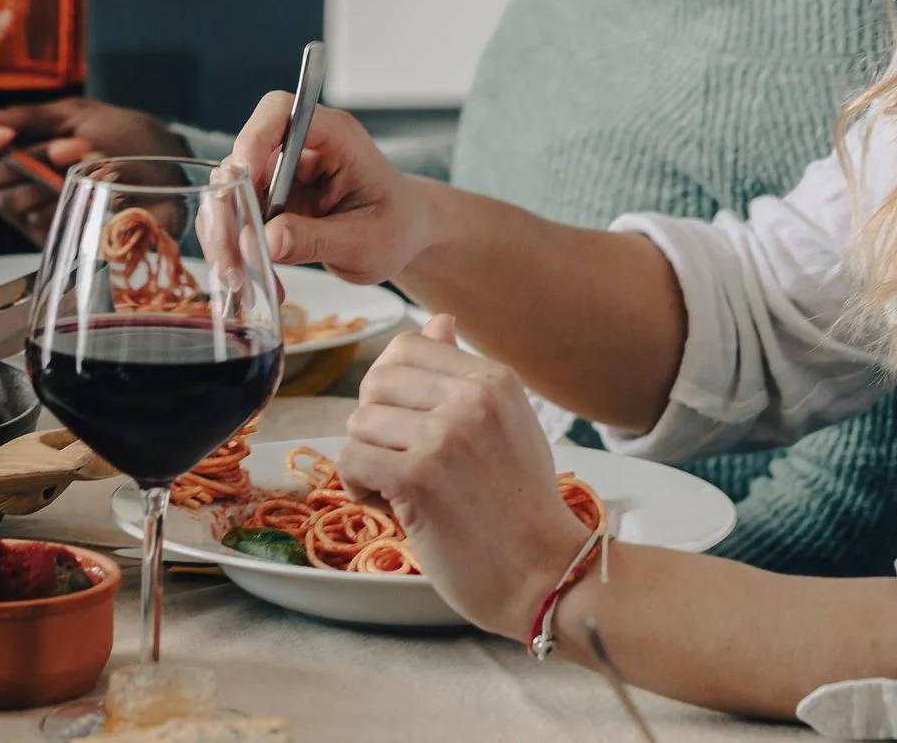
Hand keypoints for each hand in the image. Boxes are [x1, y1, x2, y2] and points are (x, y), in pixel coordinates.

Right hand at [0, 98, 189, 243]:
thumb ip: (24, 118)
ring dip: (50, 174)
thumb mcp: (75, 116)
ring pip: (11, 201)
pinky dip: (69, 197)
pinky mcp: (61, 240)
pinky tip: (98, 183)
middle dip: (22, 158)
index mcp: (16, 148)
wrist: (173, 165)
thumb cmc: (124, 136)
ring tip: (90, 156)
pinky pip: (42, 221)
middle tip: (66, 145)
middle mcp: (18, 183)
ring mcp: (38, 213)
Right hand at [231, 92, 434, 283]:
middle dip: (231, 213)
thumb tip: (267, 240)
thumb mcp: (364, 242)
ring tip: (246, 284)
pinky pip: (235, 217)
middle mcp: (299, 148)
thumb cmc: (395, 226)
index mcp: (334, 137)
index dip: (253, 138)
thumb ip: (316, 240)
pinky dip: (236, 251)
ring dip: (228, 240)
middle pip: (241, 161)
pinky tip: (256, 282)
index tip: (243, 179)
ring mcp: (278, 173)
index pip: (281, 112)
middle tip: (237, 263)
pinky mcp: (266, 198)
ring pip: (228, 194)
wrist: (402, 234)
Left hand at [339, 315, 587, 639]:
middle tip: (401, 462)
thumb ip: (466, 376)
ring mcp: (444, 436)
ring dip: (368, 460)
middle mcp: (472, 398)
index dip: (392, 388)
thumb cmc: (523, 507)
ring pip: (359, 423)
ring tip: (403, 490)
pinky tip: (392, 507)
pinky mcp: (418, 478)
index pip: (408, 348)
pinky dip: (359, 488)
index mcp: (495, 378)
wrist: (545, 574)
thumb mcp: (508, 425)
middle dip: (376, 424)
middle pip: (376, 382)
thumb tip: (439, 322)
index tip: (407, 426)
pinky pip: (350, 461)